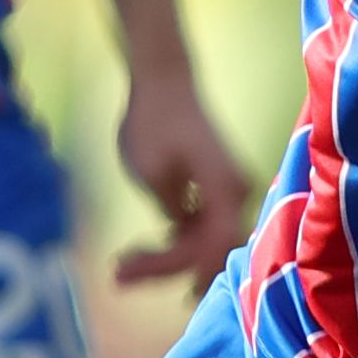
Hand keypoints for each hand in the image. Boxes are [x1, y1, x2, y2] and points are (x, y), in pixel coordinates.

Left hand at [112, 73, 254, 286]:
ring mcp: (229, 191)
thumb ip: (173, 214)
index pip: (208, 247)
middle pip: (210, 249)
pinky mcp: (216, 189)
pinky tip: (148, 247)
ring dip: (170, 256)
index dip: (172, 268)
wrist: (164, 82)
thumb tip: (181, 237)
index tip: (131, 274)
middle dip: (167, 268)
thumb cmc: (155, 122)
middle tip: (120, 275)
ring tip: (125, 264)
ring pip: (205, 240)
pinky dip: (178, 239)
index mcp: (226, 190)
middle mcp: (237, 193)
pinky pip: (203, 226)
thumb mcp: (153, 175)